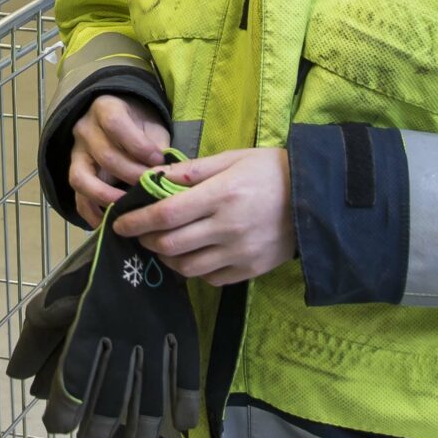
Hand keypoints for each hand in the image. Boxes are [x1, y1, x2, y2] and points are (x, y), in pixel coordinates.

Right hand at [69, 93, 170, 226]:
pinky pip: (77, 199)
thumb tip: (168, 176)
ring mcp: (76, 154)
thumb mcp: (152, 127)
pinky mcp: (76, 176)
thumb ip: (157, 146)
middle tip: (151, 187)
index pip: (115, 124)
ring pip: (81, 178)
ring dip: (107, 197)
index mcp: (105, 109)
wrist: (122, 123)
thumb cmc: (141, 127)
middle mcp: (85, 129)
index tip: (159, 161)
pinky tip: (110, 224)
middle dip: (131, 175)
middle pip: (104, 155)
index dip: (138, 145)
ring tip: (129, 209)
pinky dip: (92, 215)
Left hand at [111, 148, 294, 286]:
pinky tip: (193, 255)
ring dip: (167, 258)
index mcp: (221, 195)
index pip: (166, 213)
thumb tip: (152, 178)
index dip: (137, 220)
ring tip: (163, 245)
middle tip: (140, 233)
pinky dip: (194, 269)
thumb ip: (191, 171)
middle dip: (147, 240)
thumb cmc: (271, 171)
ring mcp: (239, 253)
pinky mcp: (250, 270)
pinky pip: (210, 278)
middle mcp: (228, 228)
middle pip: (170, 244)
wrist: (318, 199)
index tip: (119, 223)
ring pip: (186, 267)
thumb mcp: (232, 159)